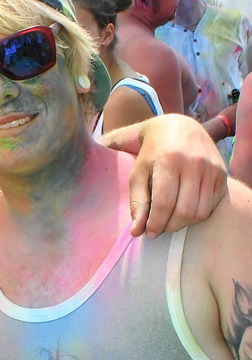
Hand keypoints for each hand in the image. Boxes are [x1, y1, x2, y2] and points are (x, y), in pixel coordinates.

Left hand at [103, 115, 227, 236]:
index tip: (149, 231)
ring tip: (171, 220)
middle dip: (169, 226)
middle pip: (184, 210)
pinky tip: (185, 209)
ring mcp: (211, 168)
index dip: (156, 223)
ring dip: (184, 223)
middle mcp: (193, 162)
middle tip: (160, 227)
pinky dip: (197, 215)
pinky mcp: (221, 173)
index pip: (164, 203)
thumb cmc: (153, 153)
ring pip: (200, 211)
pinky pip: (211, 206)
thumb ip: (137, 202)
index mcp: (169, 160)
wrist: (179, 128)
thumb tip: (137, 231)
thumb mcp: (138, 173)